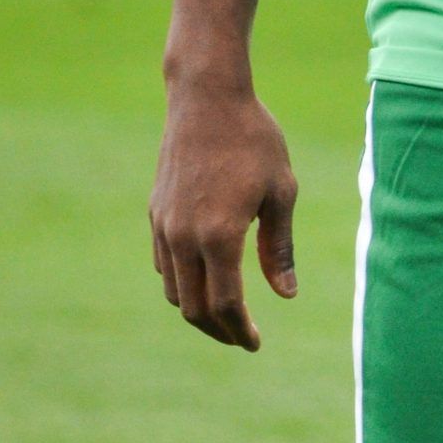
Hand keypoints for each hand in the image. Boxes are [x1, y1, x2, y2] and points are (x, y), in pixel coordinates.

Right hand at [150, 80, 297, 350]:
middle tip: (243, 338)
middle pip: (194, 308)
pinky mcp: (156, 213)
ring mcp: (165, 225)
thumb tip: (286, 295)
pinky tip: (205, 280)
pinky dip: (182, 284)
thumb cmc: (254, 141)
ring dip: (197, 310)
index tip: (255, 343)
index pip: (226, 303)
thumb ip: (279, 248)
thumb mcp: (280, 192)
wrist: (207, 98)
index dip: (241, 331)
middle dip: (219, 331)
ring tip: (226, 315)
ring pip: (173, 290)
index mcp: (220, 235)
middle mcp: (185, 237)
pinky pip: (164, 264)